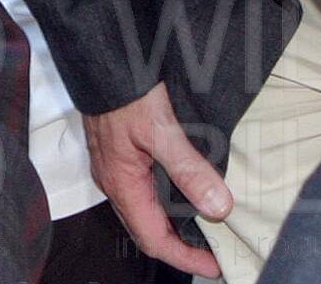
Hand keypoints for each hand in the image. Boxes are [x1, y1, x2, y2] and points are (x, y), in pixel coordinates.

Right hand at [83, 83, 230, 277]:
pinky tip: (184, 191)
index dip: (185, 258)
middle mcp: (114, 181)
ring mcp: (114, 166)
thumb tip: (218, 206)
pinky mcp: (119, 152)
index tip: (214, 265)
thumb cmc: (125, 89)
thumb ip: (189, 169)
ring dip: (173, 225)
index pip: (153, 239)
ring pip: (144, 210)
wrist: (102, 57)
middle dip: (180, 247)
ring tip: (204, 226)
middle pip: (146, 230)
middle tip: (213, 252)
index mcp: (121, 183)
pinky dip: (166, 201)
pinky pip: (143, 189)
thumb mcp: (162, 128)